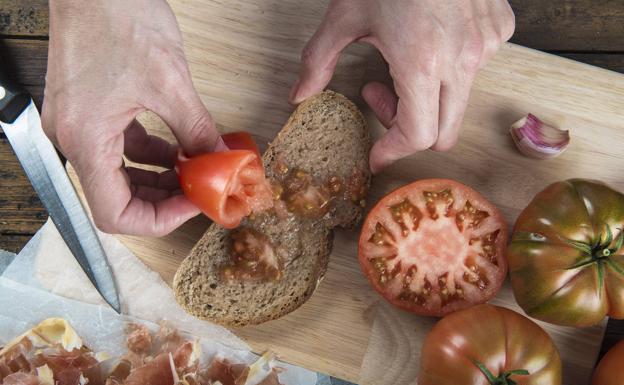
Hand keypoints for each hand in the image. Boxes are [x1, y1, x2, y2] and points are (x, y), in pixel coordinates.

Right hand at [43, 0, 223, 235]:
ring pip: (120, 174)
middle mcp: (73, 138)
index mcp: (86, 139)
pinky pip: (120, 147)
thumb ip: (196, 129)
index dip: (159, 219)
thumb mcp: (170, 82)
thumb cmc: (116, 17)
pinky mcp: (89, 110)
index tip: (194, 204)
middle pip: (117, 197)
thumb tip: (220, 159)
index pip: (115, 213)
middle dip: (164, 199)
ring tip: (196, 171)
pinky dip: (151, 153)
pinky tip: (179, 147)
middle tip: (201, 191)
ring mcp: (79, 124)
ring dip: (159, 177)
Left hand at [290, 0, 514, 171]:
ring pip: (458, 102)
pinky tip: (431, 43)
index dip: (393, 152)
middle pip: (444, 133)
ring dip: (427, 99)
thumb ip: (318, 61)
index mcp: (421, 63)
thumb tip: (299, 94)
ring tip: (401, 64)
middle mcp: (461, 61)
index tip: (376, 156)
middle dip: (409, 132)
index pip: (417, 136)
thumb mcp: (345, 16)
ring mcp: (485, 45)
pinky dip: (451, 69)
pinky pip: (477, 69)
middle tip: (381, 102)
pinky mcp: (499, 29)